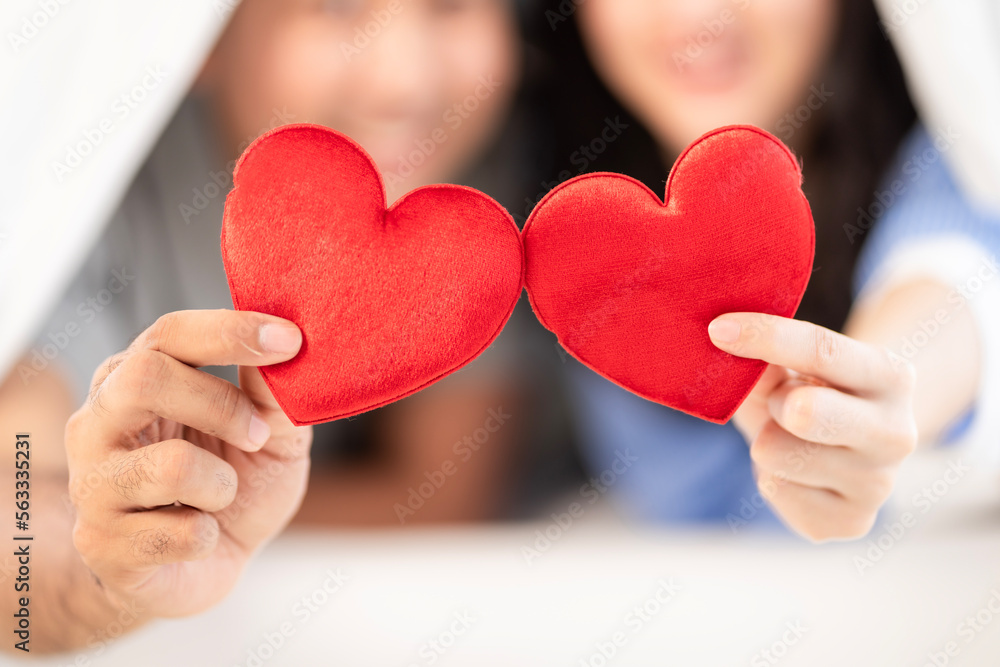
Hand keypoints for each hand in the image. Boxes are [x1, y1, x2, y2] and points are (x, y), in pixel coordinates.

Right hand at [65, 310, 311, 615]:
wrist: (202, 570)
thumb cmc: (235, 487)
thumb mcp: (270, 438)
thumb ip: (273, 396)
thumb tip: (288, 351)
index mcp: (138, 378)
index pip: (170, 334)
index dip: (230, 331)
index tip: (290, 339)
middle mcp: (100, 421)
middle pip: (145, 378)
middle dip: (222, 406)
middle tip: (257, 436)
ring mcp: (93, 483)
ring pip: (169, 466)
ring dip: (222, 483)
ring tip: (221, 495)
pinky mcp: (99, 543)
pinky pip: (178, 534)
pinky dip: (209, 537)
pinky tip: (197, 537)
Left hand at [708, 313, 917, 541]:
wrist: (848, 448)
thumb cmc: (813, 392)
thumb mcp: (792, 367)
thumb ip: (765, 362)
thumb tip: (732, 356)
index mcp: (891, 376)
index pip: (822, 351)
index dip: (766, 337)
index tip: (718, 329)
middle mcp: (896, 433)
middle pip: (804, 413)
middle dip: (774, 402)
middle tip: (779, 402)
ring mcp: (879, 484)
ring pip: (777, 453)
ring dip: (768, 440)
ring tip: (790, 438)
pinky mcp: (852, 522)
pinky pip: (776, 491)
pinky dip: (772, 477)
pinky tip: (796, 472)